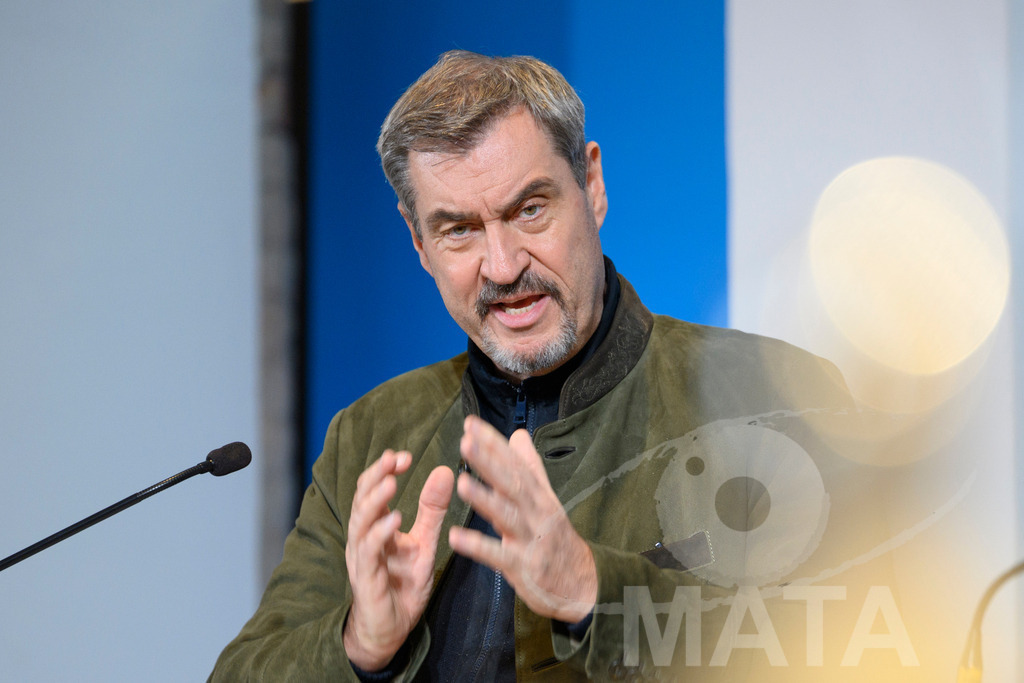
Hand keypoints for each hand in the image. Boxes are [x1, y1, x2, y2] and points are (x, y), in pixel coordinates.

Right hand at [342, 450, 453, 670]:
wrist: (391, 629)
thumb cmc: (403, 585)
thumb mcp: (424, 542)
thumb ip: (431, 510)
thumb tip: (444, 470)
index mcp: (375, 526)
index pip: (373, 489)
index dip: (384, 469)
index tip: (403, 455)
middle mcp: (363, 537)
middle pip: (362, 499)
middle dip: (376, 476)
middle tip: (393, 458)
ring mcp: (362, 557)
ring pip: (360, 522)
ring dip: (375, 500)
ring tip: (391, 482)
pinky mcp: (366, 578)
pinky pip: (369, 552)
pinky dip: (380, 534)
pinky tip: (394, 520)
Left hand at [449, 415, 596, 622]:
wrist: (583, 583)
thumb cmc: (557, 538)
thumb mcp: (547, 499)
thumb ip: (530, 467)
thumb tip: (518, 435)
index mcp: (538, 494)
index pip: (515, 463)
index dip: (494, 443)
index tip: (471, 424)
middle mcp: (536, 512)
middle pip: (512, 483)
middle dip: (489, 462)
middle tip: (466, 443)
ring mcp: (531, 539)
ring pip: (507, 516)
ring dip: (485, 499)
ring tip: (461, 484)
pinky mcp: (524, 567)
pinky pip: (498, 556)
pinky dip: (478, 547)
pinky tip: (455, 537)